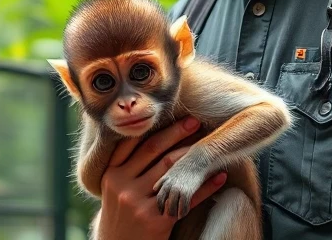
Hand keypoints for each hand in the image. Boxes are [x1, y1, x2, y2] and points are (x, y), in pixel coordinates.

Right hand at [94, 116, 226, 239]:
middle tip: (195, 120)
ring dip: (194, 155)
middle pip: (154, 150)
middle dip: (177, 133)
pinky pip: (187, 197)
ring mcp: (138, 203)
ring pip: (171, 170)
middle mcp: (122, 185)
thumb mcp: (115, 186)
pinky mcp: (156, 220)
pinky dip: (206, 185)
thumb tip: (148, 130)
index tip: (171, 111)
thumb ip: (127, 163)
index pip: (134, 141)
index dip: (154, 125)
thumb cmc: (120, 215)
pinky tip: (220, 176)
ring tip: (210, 143)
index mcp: (111, 173)